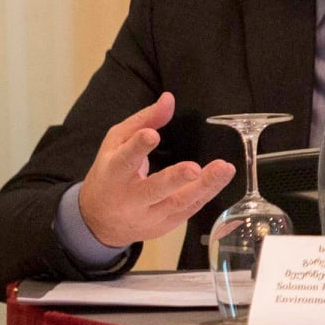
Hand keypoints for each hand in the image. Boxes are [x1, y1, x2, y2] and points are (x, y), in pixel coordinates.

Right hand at [78, 94, 236, 249]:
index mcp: (113, 174)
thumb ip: (144, 120)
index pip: (125, 160)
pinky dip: (207, 193)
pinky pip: (189, 209)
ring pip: (179, 203)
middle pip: (154, 190)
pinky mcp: (165, 225)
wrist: (100, 221)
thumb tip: (169, 99)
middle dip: (175, 179)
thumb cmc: (110, 173)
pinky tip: (222, 178)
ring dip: (205, 186)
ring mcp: (149, 216)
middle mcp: (130, 199)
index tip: (152, 135)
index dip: (138, 147)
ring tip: (224, 168)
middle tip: (194, 168)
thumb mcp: (117, 142)